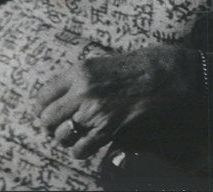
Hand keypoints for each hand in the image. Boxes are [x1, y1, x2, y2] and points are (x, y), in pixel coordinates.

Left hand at [36, 45, 198, 158]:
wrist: (169, 73)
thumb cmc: (140, 64)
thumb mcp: (104, 63)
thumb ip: (81, 78)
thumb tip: (61, 96)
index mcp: (80, 70)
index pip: (43, 95)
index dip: (45, 107)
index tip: (53, 110)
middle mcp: (83, 91)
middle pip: (47, 118)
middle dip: (53, 124)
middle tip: (65, 123)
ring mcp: (95, 111)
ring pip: (62, 136)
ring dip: (68, 138)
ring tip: (79, 132)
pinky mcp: (109, 128)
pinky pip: (80, 149)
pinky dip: (82, 150)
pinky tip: (91, 141)